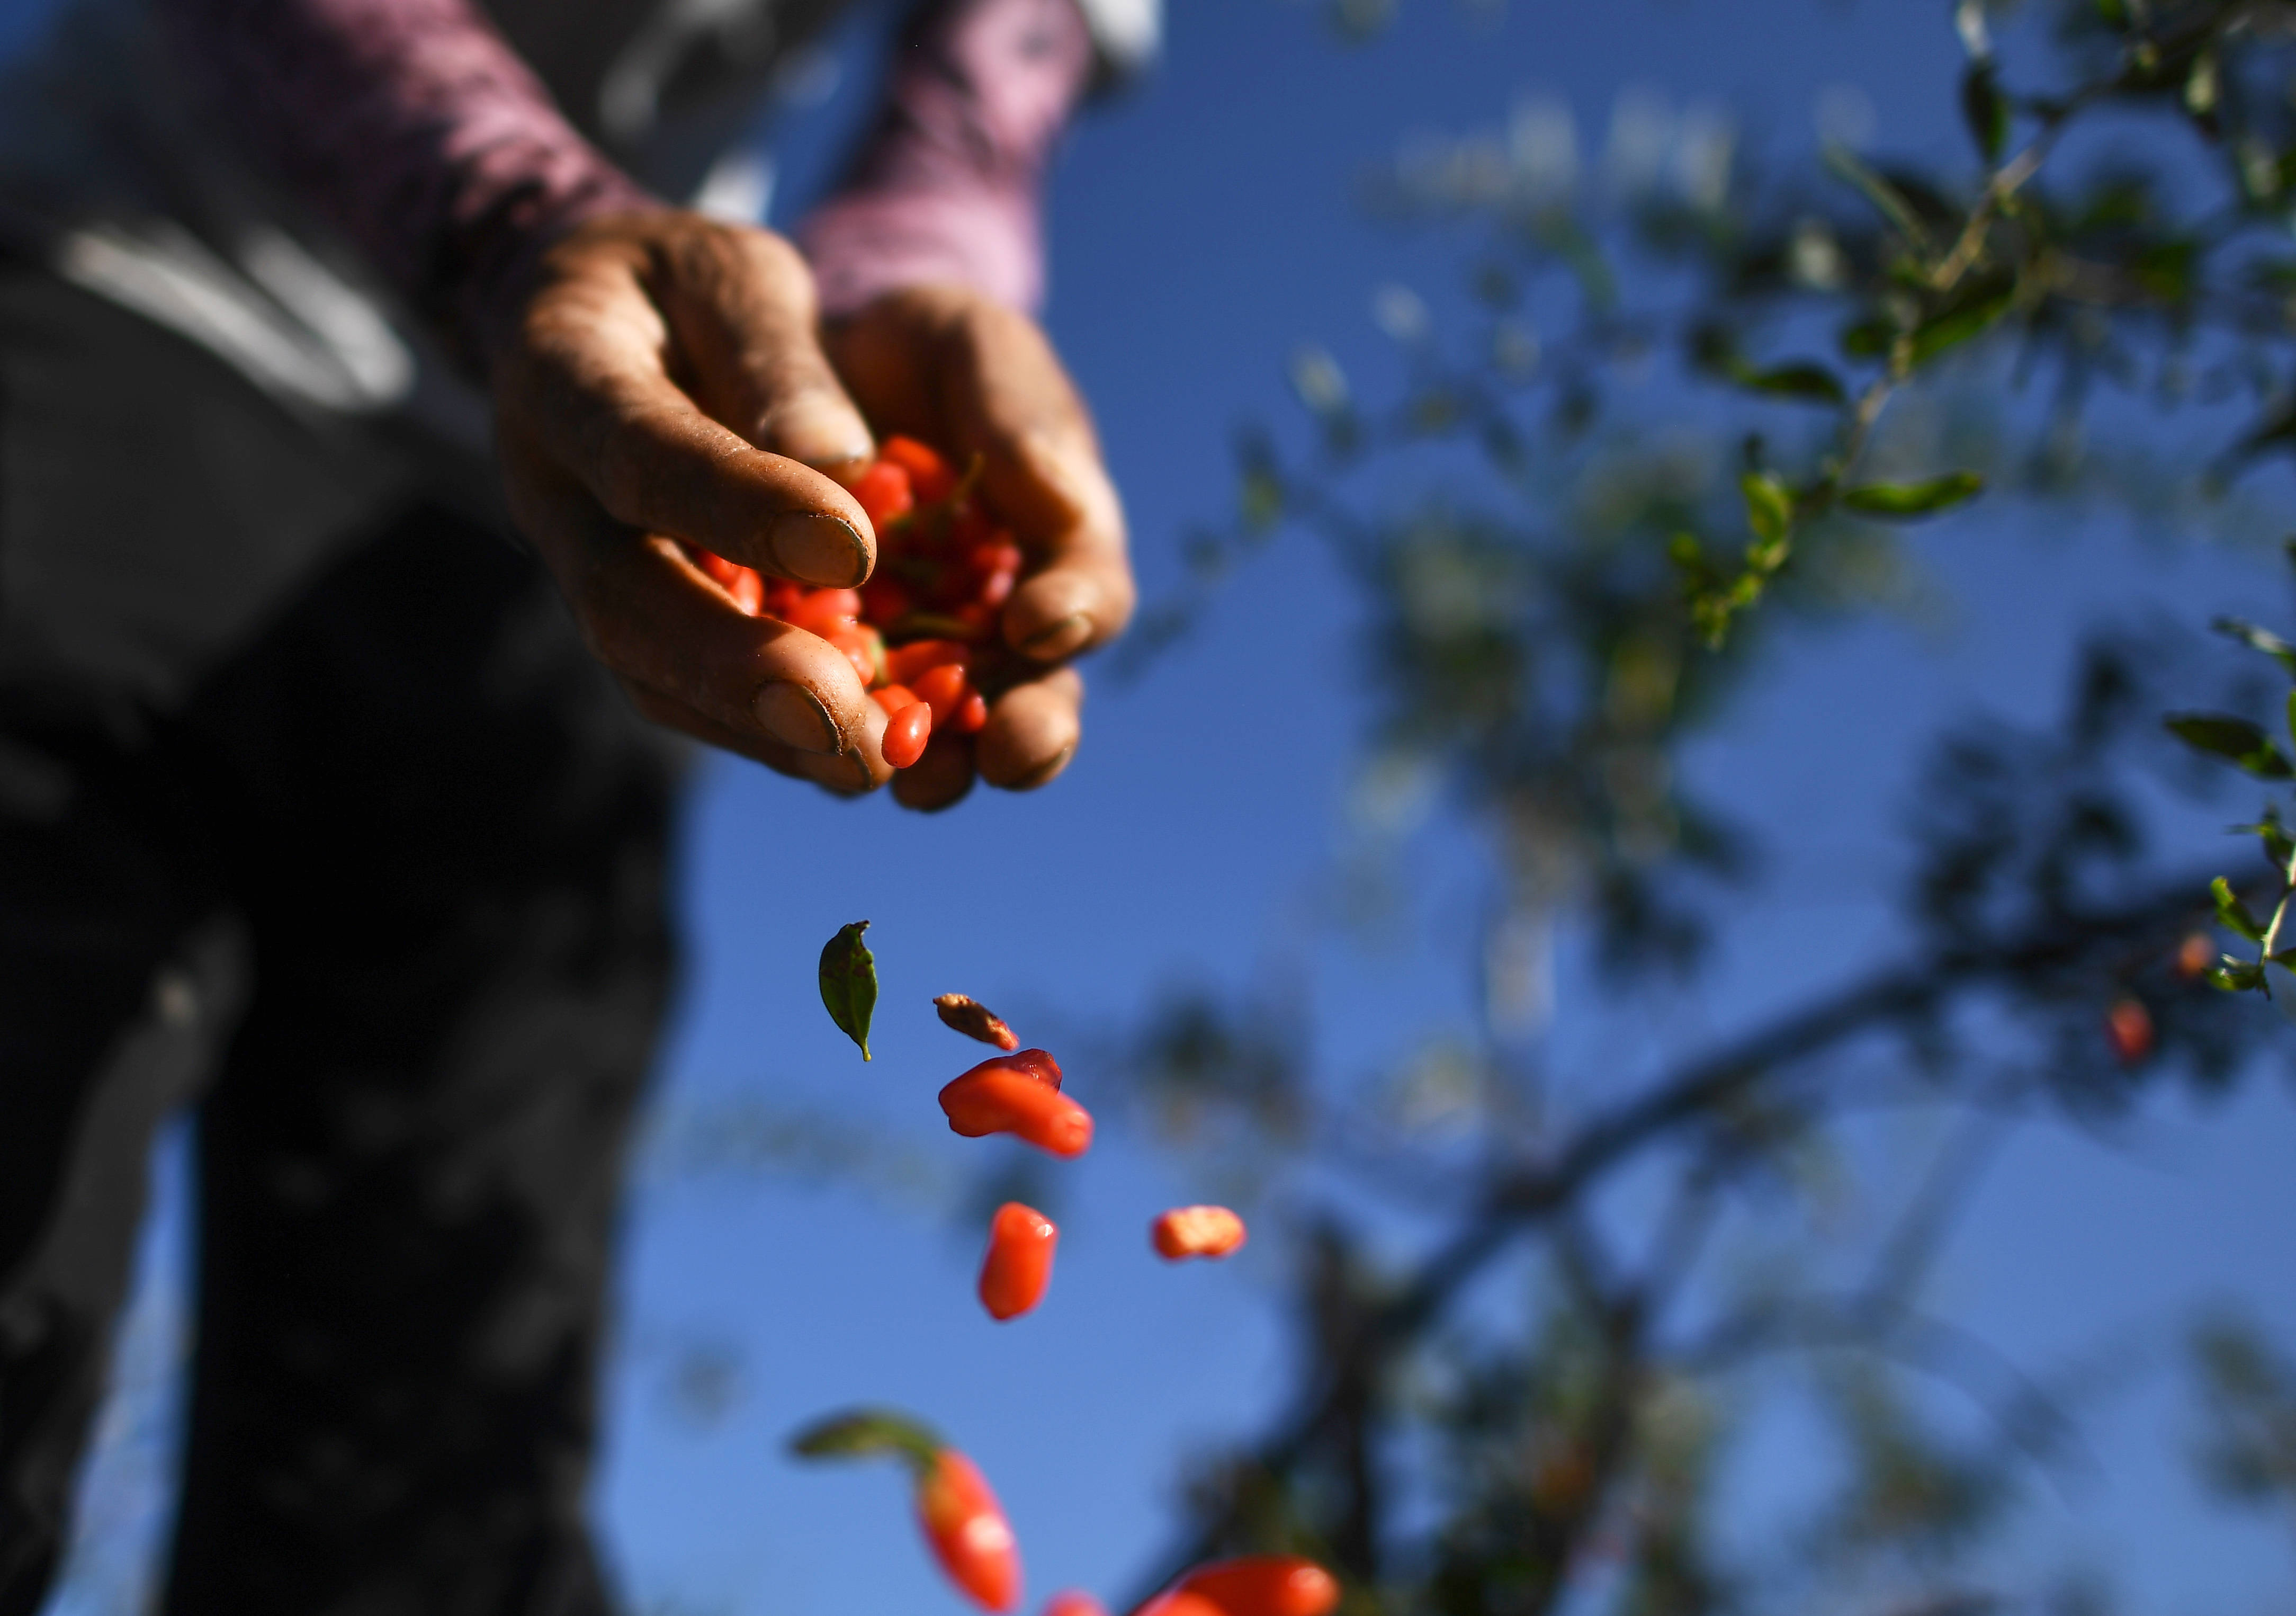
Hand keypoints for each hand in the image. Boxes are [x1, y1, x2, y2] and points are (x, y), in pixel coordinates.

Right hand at [489, 209, 902, 793]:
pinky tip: (854, 760)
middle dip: (735, 667)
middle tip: (842, 716)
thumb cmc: (680, 285)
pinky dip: (766, 736)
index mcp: (563, 377)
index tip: (853, 546)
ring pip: (649, 673)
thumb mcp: (729, 271)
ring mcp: (582, 572)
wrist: (602, 322)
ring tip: (866, 762)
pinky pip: (682, 697)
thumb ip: (774, 354)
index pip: (642, 449)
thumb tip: (841, 464)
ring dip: (757, 729)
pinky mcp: (628, 623)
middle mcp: (552, 495)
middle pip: (625, 600)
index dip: (737, 504)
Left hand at [823, 285, 1134, 810]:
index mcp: (1055, 555)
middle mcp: (993, 633)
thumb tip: (1058, 501)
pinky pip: (819, 719)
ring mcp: (906, 667)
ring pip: (932, 736)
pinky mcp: (812, 678)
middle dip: (1023, 732)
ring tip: (912, 779)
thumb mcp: (972, 349)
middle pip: (1026, 701)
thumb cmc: (913, 351)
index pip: (1086, 599)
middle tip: (1005, 751)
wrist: (798, 362)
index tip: (1039, 617)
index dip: (1076, 612)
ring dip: (928, 761)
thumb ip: (1017, 414)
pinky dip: (814, 729)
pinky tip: (794, 728)